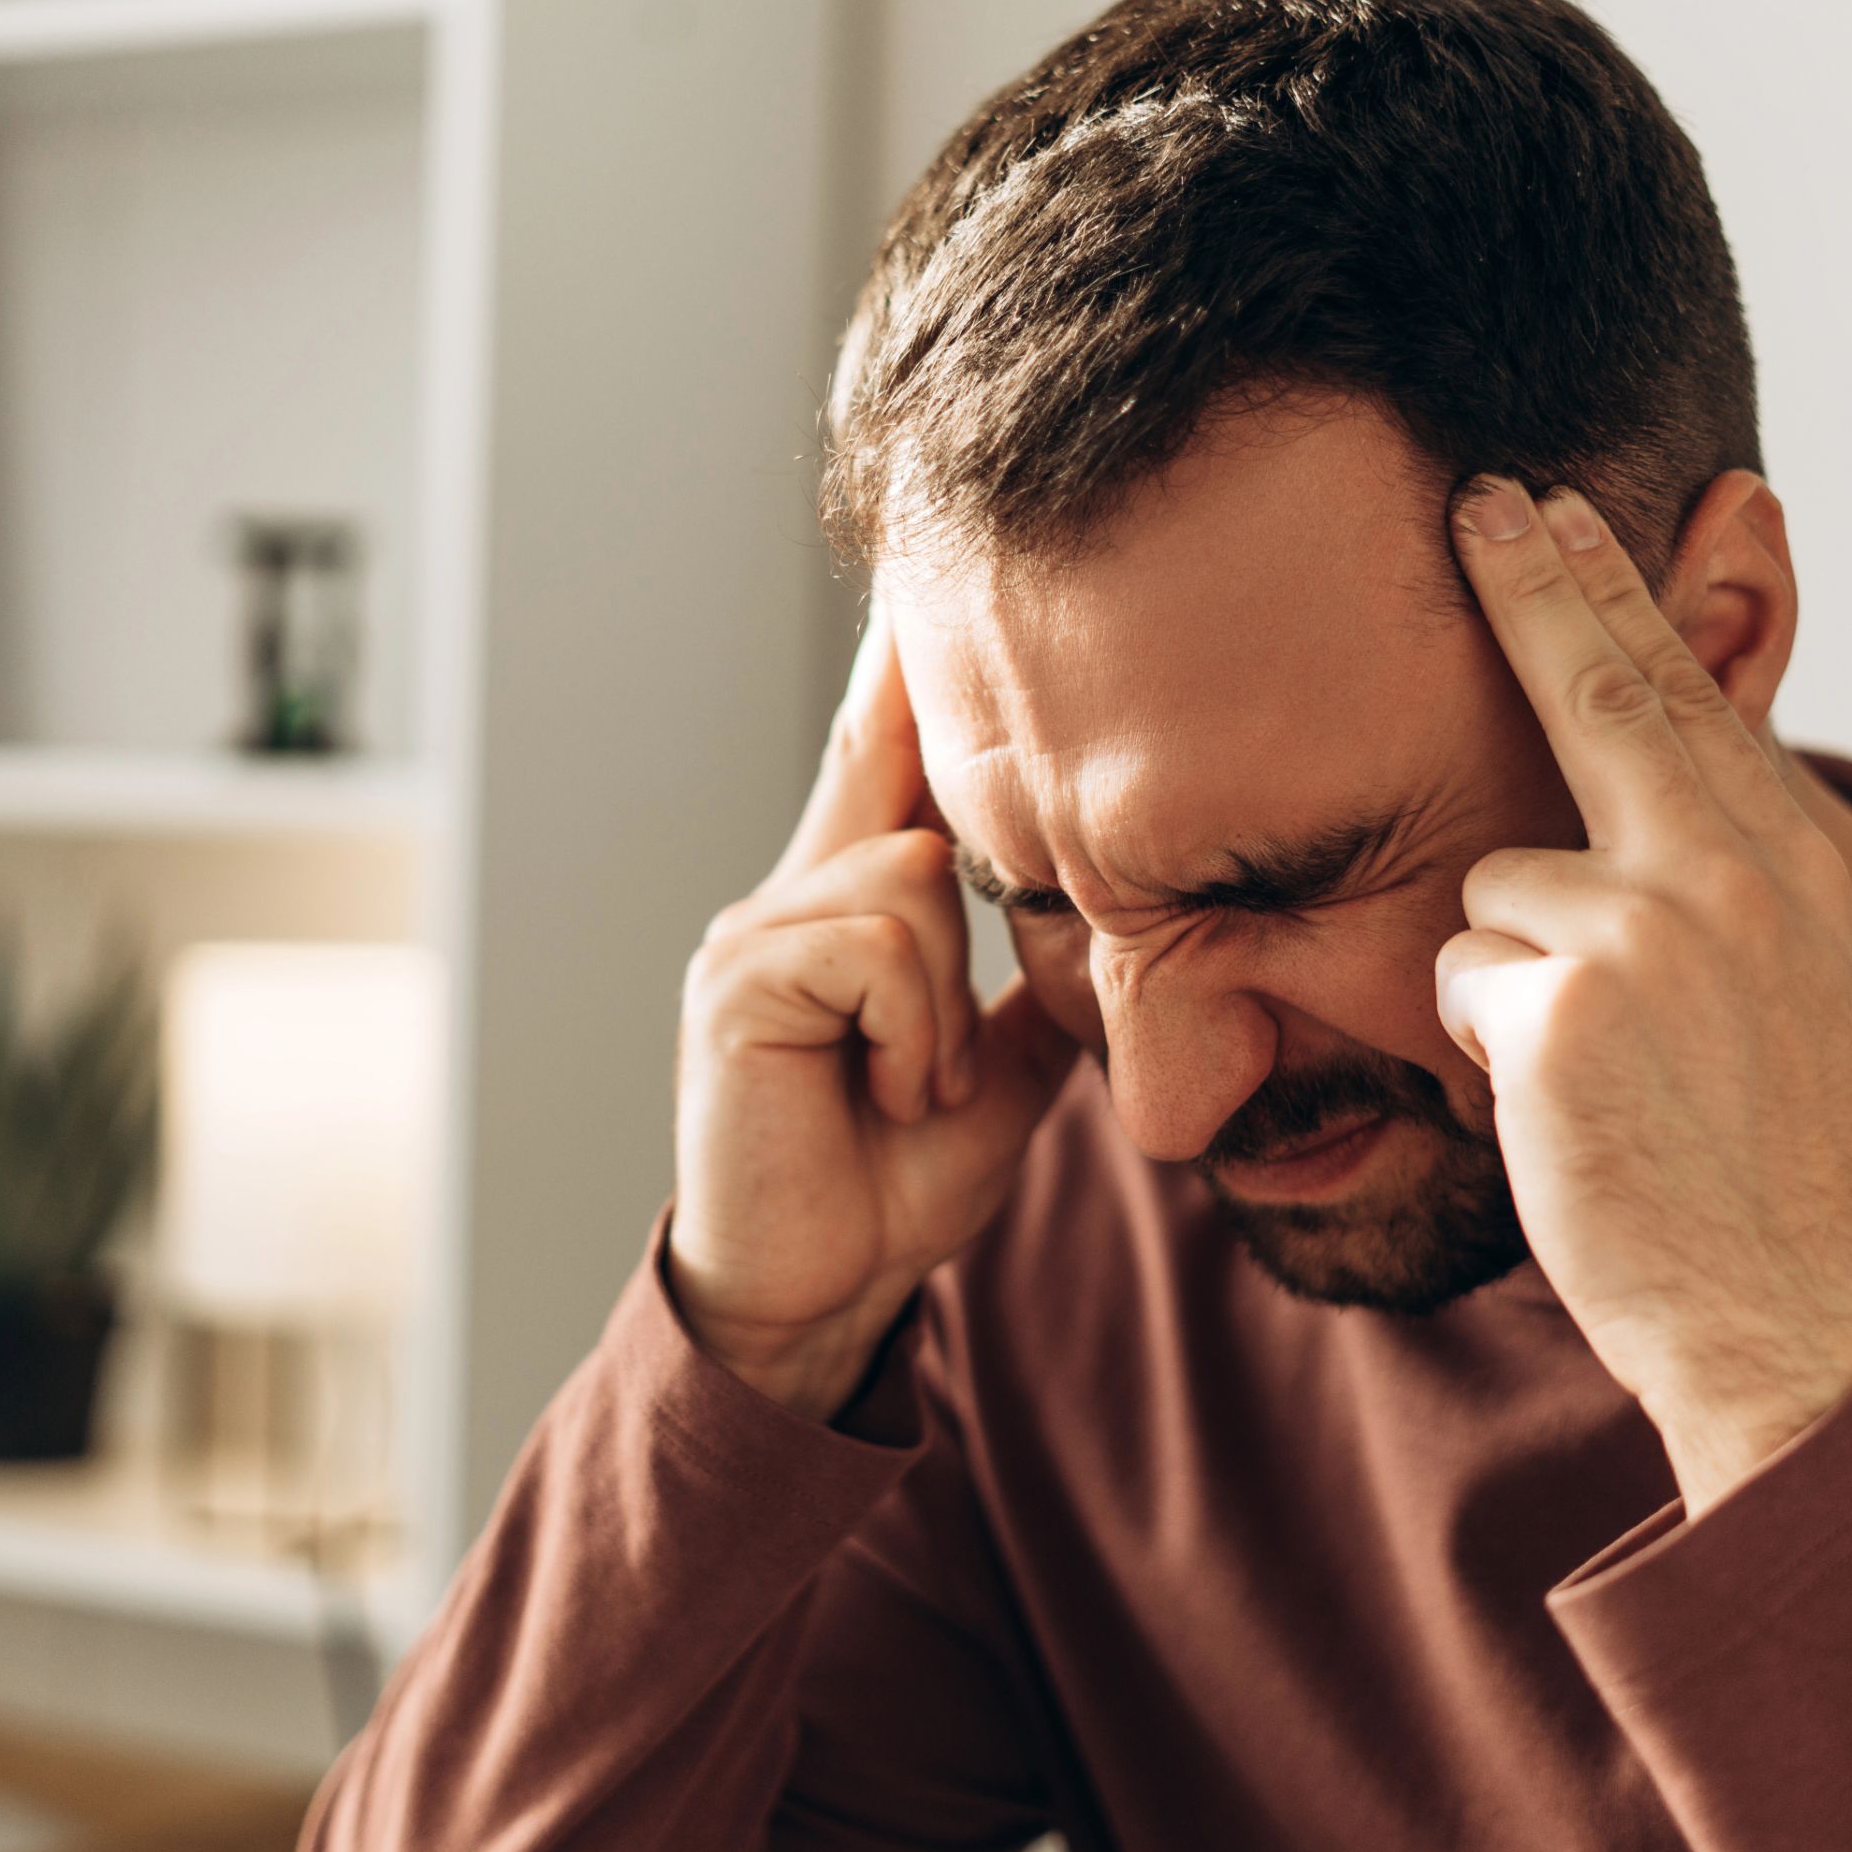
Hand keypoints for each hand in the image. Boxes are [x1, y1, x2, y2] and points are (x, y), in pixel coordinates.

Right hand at [670, 607, 1081, 1420]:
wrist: (819, 1288)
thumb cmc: (893, 1176)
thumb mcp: (996, 1068)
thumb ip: (1036, 986)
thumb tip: (1113, 928)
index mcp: (850, 902)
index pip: (882, 750)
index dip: (908, 662)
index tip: (941, 564)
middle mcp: (791, 892)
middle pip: (921, 803)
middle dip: (979, 882)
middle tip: (958, 1014)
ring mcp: (754, 931)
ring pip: (913, 881)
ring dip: (949, 1010)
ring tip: (919, 1086)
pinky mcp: (737, 983)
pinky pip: (879, 947)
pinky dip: (916, 1036)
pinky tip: (889, 1095)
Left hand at [1436, 479, 1851, 1511]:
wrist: (1789, 1308)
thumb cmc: (1763, 1158)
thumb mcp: (1783, 985)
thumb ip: (1718, 876)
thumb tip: (1641, 786)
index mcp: (1786, 865)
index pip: (1686, 697)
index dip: (1616, 596)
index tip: (1561, 510)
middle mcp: (1729, 874)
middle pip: (1602, 699)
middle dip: (1531, 588)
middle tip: (1476, 495)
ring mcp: (1649, 929)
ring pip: (1494, 886)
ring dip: (1506, 975)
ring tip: (1592, 1074)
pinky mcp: (1565, 1003)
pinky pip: (1459, 974)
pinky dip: (1480, 1042)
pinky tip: (1562, 1108)